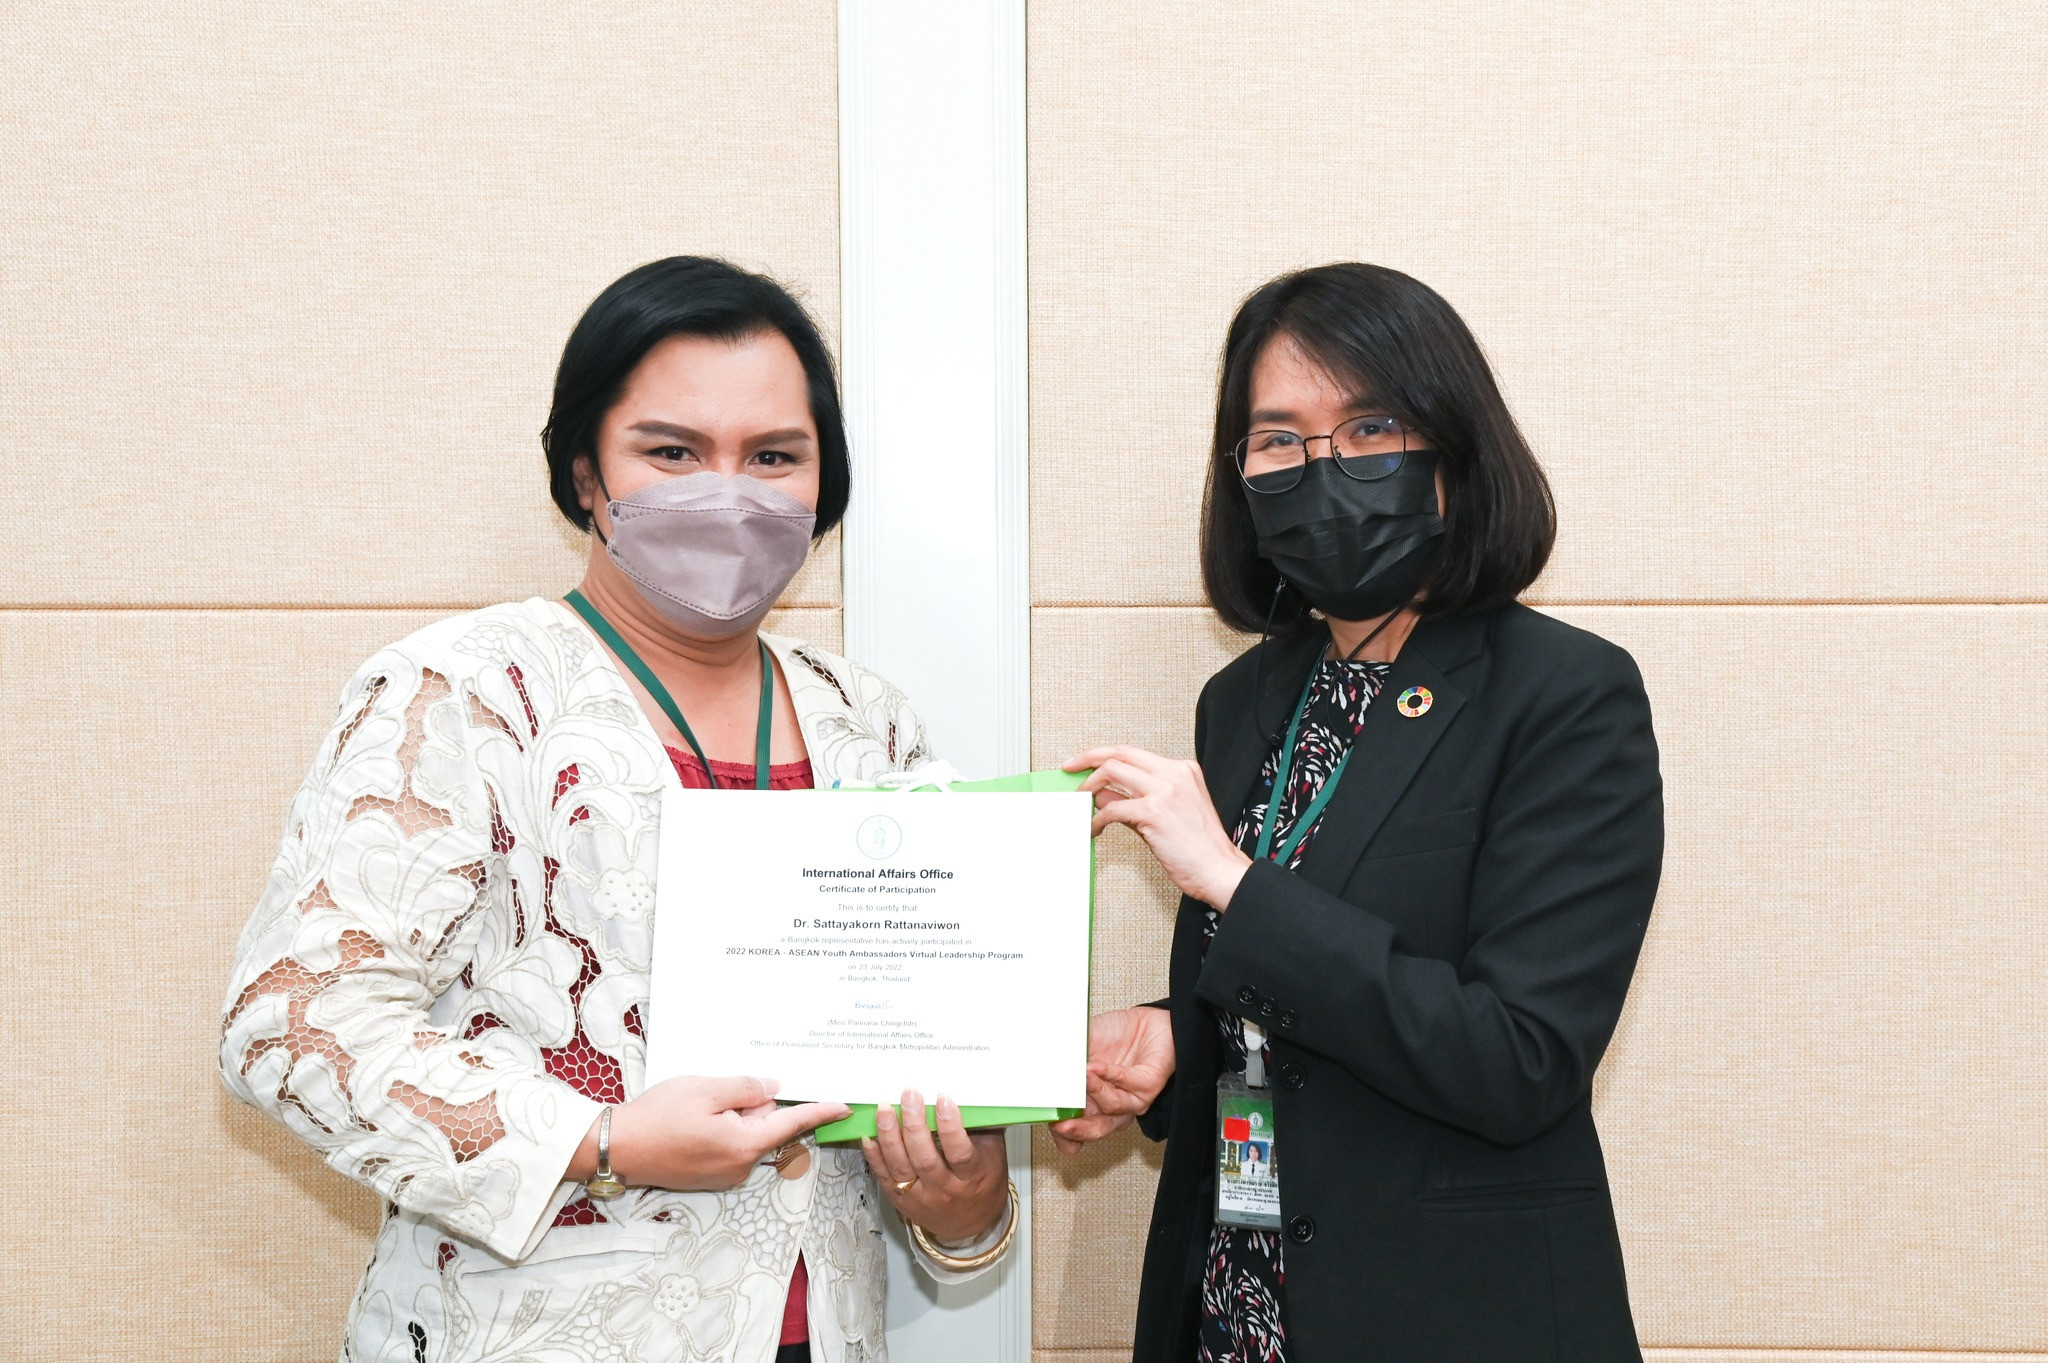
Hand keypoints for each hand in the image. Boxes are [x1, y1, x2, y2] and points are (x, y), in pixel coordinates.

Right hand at [583, 1076, 849, 1191]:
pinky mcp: (708, 1176)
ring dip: (732, 1116)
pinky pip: (728, 1144)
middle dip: (751, 1104)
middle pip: (765, 1125)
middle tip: (717, 1091)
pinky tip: (691, 1120)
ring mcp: (724, 1174)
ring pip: (745, 1133)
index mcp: (745, 1144)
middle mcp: (740, 1166)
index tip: (845, 1107)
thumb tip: (772, 1090)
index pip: (792, 1123)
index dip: (820, 1112)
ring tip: (695, 1107)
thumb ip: (746, 1088)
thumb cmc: (658, 1117)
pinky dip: (719, 1128)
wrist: (616, 1147)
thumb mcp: (706, 1089)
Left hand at [862, 1091, 1009, 1243]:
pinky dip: (874, 1156)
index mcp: (972, 1177)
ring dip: (889, 1136)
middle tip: (909, 1096)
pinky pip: (885, 1177)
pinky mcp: (902, 1201)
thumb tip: (970, 1091)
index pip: (960, 1153)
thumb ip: (981, 1126)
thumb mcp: (992, 1154)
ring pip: (901, 1168)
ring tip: (884, 1109)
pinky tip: (869, 1135)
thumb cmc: (983, 1180)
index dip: (950, 1126)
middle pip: (925, 1159)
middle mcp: (945, 1190)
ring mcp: (921, 1198)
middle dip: (914, 1125)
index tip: (943, 1099)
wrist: (971, 1223)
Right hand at [1050, 1006, 1175, 1154]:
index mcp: (1090, 1105)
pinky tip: (1095, 1067)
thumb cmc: (1112, 1038)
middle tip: (1060, 1124)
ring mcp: (1132, 1098)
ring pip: (1112, 1107)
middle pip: (1095, 1129)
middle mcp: (1110, 1107)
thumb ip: (1063, 1059)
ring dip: (1094, 1091)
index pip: (1075, 1133)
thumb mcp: (1079, 1047)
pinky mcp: (1150, 1084)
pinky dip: (1110, 1075)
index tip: (1050, 1124)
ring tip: (1081, 1075)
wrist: (1146, 1023)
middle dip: (1077, 1130)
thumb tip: (1038, 1068)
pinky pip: (1129, 1084)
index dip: (1062, 1134)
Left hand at [1064, 746, 1252, 909]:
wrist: (1219, 871)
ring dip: (1088, 788)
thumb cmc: (1199, 849)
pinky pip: (1112, 808)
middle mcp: (1174, 773)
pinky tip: (1094, 829)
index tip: (1084, 761)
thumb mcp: (1170, 813)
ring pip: (1112, 771)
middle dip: (1088, 759)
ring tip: (1080, 805)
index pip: (1133, 752)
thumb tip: (1103, 795)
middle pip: (1119, 753)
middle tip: (1070, 770)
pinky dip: (1096, 819)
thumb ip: (1138, 799)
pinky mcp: (1154, 811)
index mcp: (1182, 770)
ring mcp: (1165, 790)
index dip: (1103, 754)